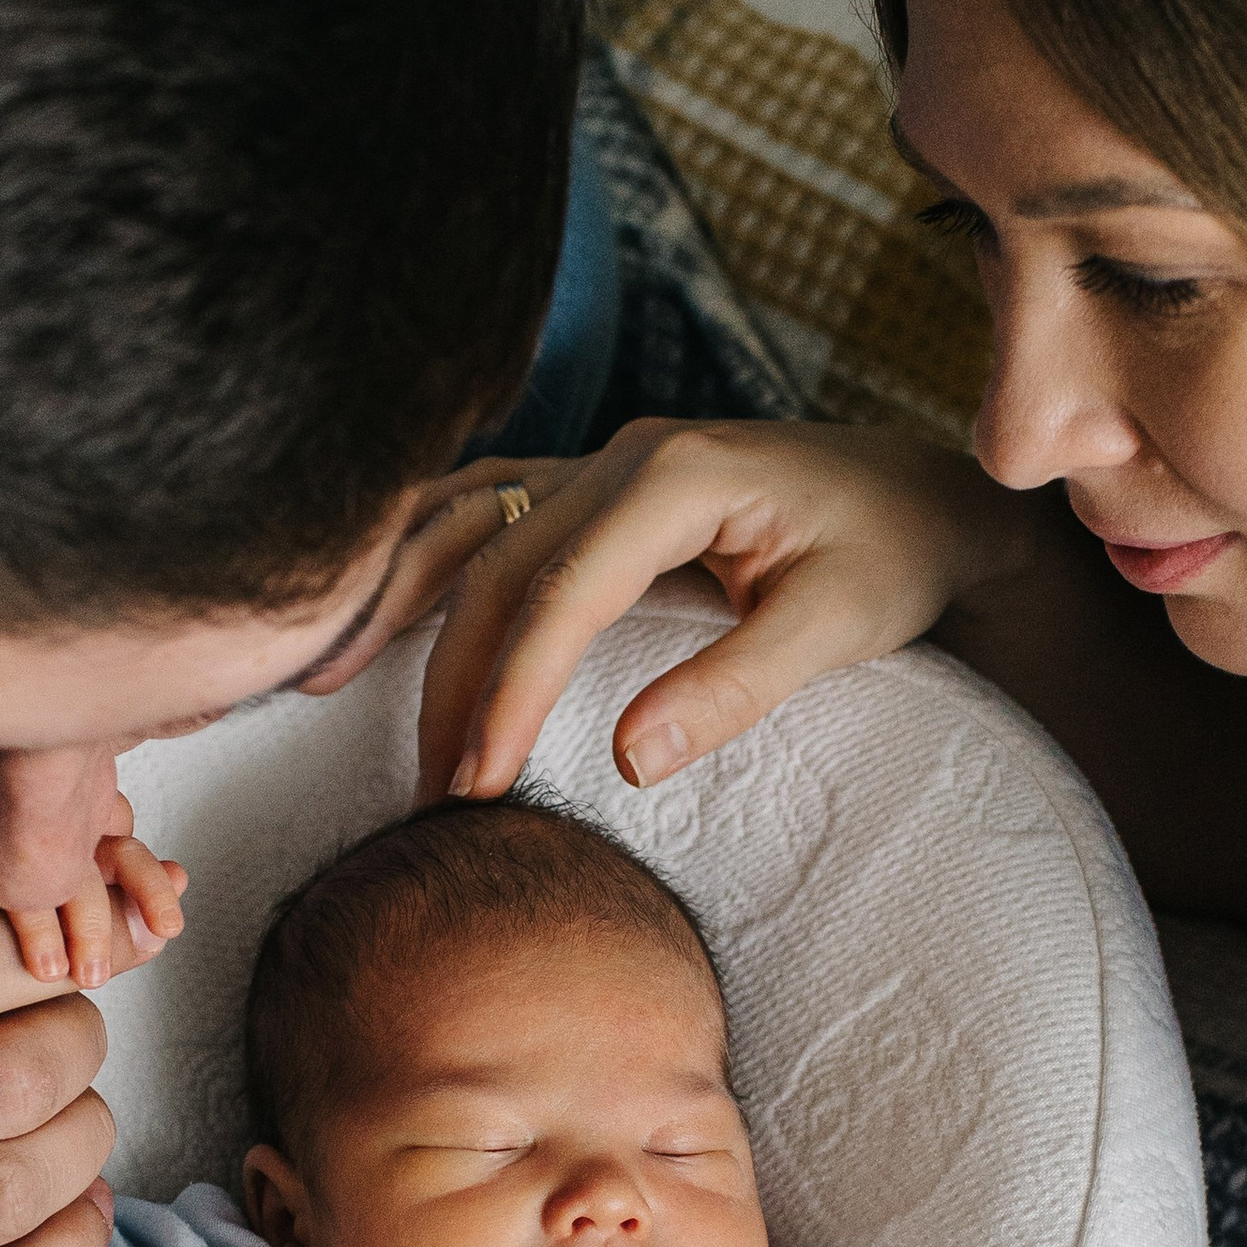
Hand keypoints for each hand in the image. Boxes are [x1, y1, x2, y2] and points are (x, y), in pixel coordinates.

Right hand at [0, 801, 185, 991]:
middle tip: (93, 972)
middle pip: (77, 849)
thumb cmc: (13, 955)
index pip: (123, 851)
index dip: (150, 885)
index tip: (169, 928)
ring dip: (37, 919)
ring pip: (17, 862)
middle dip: (94, 917)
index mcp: (79, 854)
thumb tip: (168, 917)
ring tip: (49, 971)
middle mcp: (36, 844)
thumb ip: (121, 931)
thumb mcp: (76, 948)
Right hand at [347, 419, 1038, 806]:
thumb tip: (633, 761)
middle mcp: (623, 453)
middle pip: (494, 563)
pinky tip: (367, 618)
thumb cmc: (891, 556)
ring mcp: (598, 459)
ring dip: (396, 604)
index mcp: (680, 475)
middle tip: (427, 793)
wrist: (922, 498)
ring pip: (465, 522)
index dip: (511, 689)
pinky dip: (417, 563)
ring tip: (324, 687)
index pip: (561, 590)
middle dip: (448, 679)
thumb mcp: (841, 626)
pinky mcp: (590, 485)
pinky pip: (480, 510)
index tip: (475, 782)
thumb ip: (737, 687)